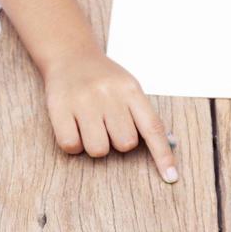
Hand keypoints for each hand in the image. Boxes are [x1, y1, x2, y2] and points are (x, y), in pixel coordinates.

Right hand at [42, 51, 177, 182]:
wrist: (70, 55)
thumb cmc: (104, 80)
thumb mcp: (129, 88)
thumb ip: (144, 115)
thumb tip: (169, 144)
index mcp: (131, 90)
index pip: (152, 128)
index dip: (163, 155)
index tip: (171, 177)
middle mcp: (108, 94)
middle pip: (125, 144)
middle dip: (118, 141)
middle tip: (108, 125)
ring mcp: (83, 101)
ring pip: (98, 149)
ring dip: (95, 145)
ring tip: (90, 126)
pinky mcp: (59, 108)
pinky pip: (71, 146)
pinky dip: (74, 145)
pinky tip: (74, 128)